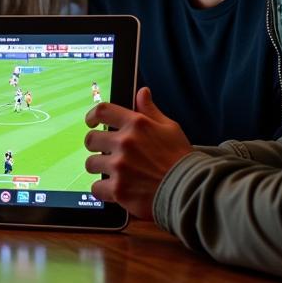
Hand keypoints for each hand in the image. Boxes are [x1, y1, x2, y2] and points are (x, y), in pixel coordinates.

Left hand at [84, 86, 192, 219]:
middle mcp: (125, 143)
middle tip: (104, 152)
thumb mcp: (170, 128)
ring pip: (91, 164)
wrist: (190, 190)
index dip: (92, 116)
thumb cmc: (181, 158)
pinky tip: (115, 189)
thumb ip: (150, 110)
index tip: (91, 122)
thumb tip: (142, 92)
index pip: (102, 111)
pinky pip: (96, 188)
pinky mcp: (118, 189)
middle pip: (91, 139)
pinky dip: (103, 190)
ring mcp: (119, 166)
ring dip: (99, 168)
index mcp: (136, 124)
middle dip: (95, 146)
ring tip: (112, 172)